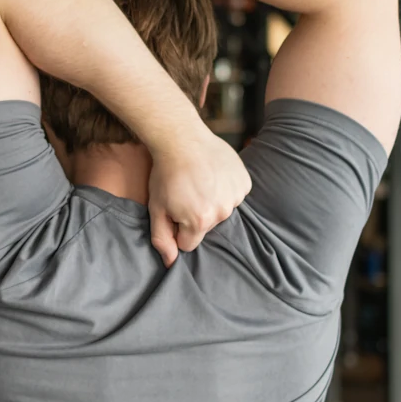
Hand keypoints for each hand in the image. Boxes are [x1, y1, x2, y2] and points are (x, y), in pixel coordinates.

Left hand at [147, 131, 251, 266]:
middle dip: (195, 215)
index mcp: (200, 221)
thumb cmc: (165, 173)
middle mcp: (222, 212)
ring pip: (221, 211)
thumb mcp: (156, 208)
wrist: (182, 138)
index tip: (173, 210)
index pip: (189, 243)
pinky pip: (234, 195)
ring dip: (211, 201)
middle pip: (206, 227)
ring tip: (199, 182)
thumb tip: (171, 263)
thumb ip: (162, 238)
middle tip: (185, 192)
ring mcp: (236, 196)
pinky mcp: (244, 182)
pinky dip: (225, 188)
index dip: (177, 228)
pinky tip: (213, 175)